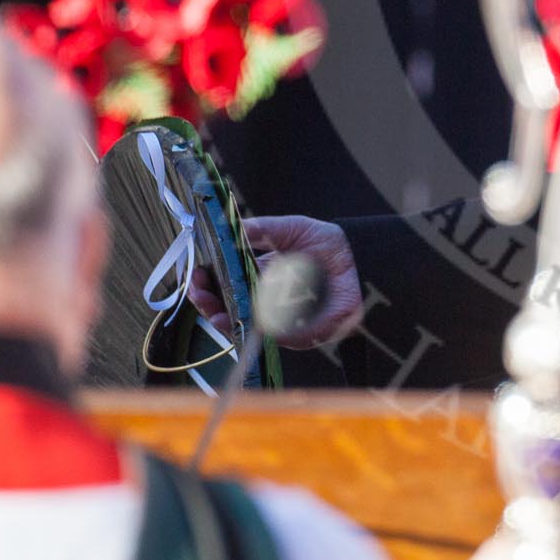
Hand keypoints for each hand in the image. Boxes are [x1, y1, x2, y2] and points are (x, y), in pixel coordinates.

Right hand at [188, 215, 364, 349]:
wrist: (363, 261)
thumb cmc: (329, 245)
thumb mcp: (291, 229)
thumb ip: (262, 229)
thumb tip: (231, 226)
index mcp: (262, 275)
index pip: (225, 283)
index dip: (208, 280)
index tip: (196, 272)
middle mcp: (266, 299)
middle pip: (226, 307)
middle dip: (207, 300)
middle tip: (197, 289)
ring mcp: (278, 318)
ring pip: (240, 323)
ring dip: (220, 315)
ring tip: (209, 303)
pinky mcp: (294, 333)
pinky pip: (267, 332)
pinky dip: (251, 324)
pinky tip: (238, 313)